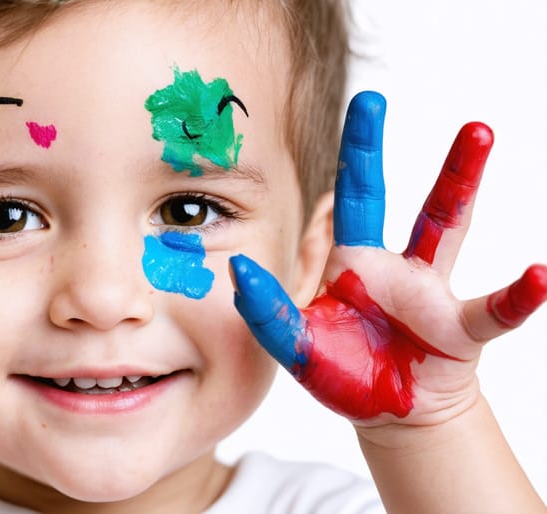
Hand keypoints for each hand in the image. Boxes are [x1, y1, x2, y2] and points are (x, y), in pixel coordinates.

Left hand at [230, 91, 545, 424]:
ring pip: (444, 225)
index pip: (339, 203)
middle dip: (370, 150)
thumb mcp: (297, 345)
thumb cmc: (343, 371)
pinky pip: (493, 309)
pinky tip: (538, 275)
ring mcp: (428, 291)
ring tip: (477, 133)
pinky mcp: (459, 329)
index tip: (350, 114)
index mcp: (348, 261)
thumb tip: (236, 270)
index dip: (340, 164)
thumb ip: (268, 313)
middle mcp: (389, 263)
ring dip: (459, 181)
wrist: (392, 414)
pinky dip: (518, 295)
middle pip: (377, 194)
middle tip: (370, 98)